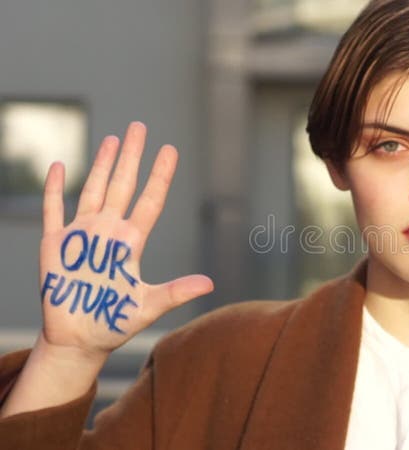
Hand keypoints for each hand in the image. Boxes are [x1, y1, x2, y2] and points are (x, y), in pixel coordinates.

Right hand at [38, 121, 213, 360]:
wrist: (79, 340)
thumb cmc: (114, 323)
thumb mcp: (148, 306)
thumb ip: (176, 292)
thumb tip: (210, 284)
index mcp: (131, 243)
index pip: (150, 201)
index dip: (159, 176)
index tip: (170, 150)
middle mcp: (108, 232)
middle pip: (122, 185)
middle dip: (131, 156)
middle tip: (139, 127)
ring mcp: (81, 236)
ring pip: (94, 190)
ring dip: (101, 165)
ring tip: (112, 139)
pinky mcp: (54, 246)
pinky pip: (53, 211)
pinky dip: (55, 189)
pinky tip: (61, 166)